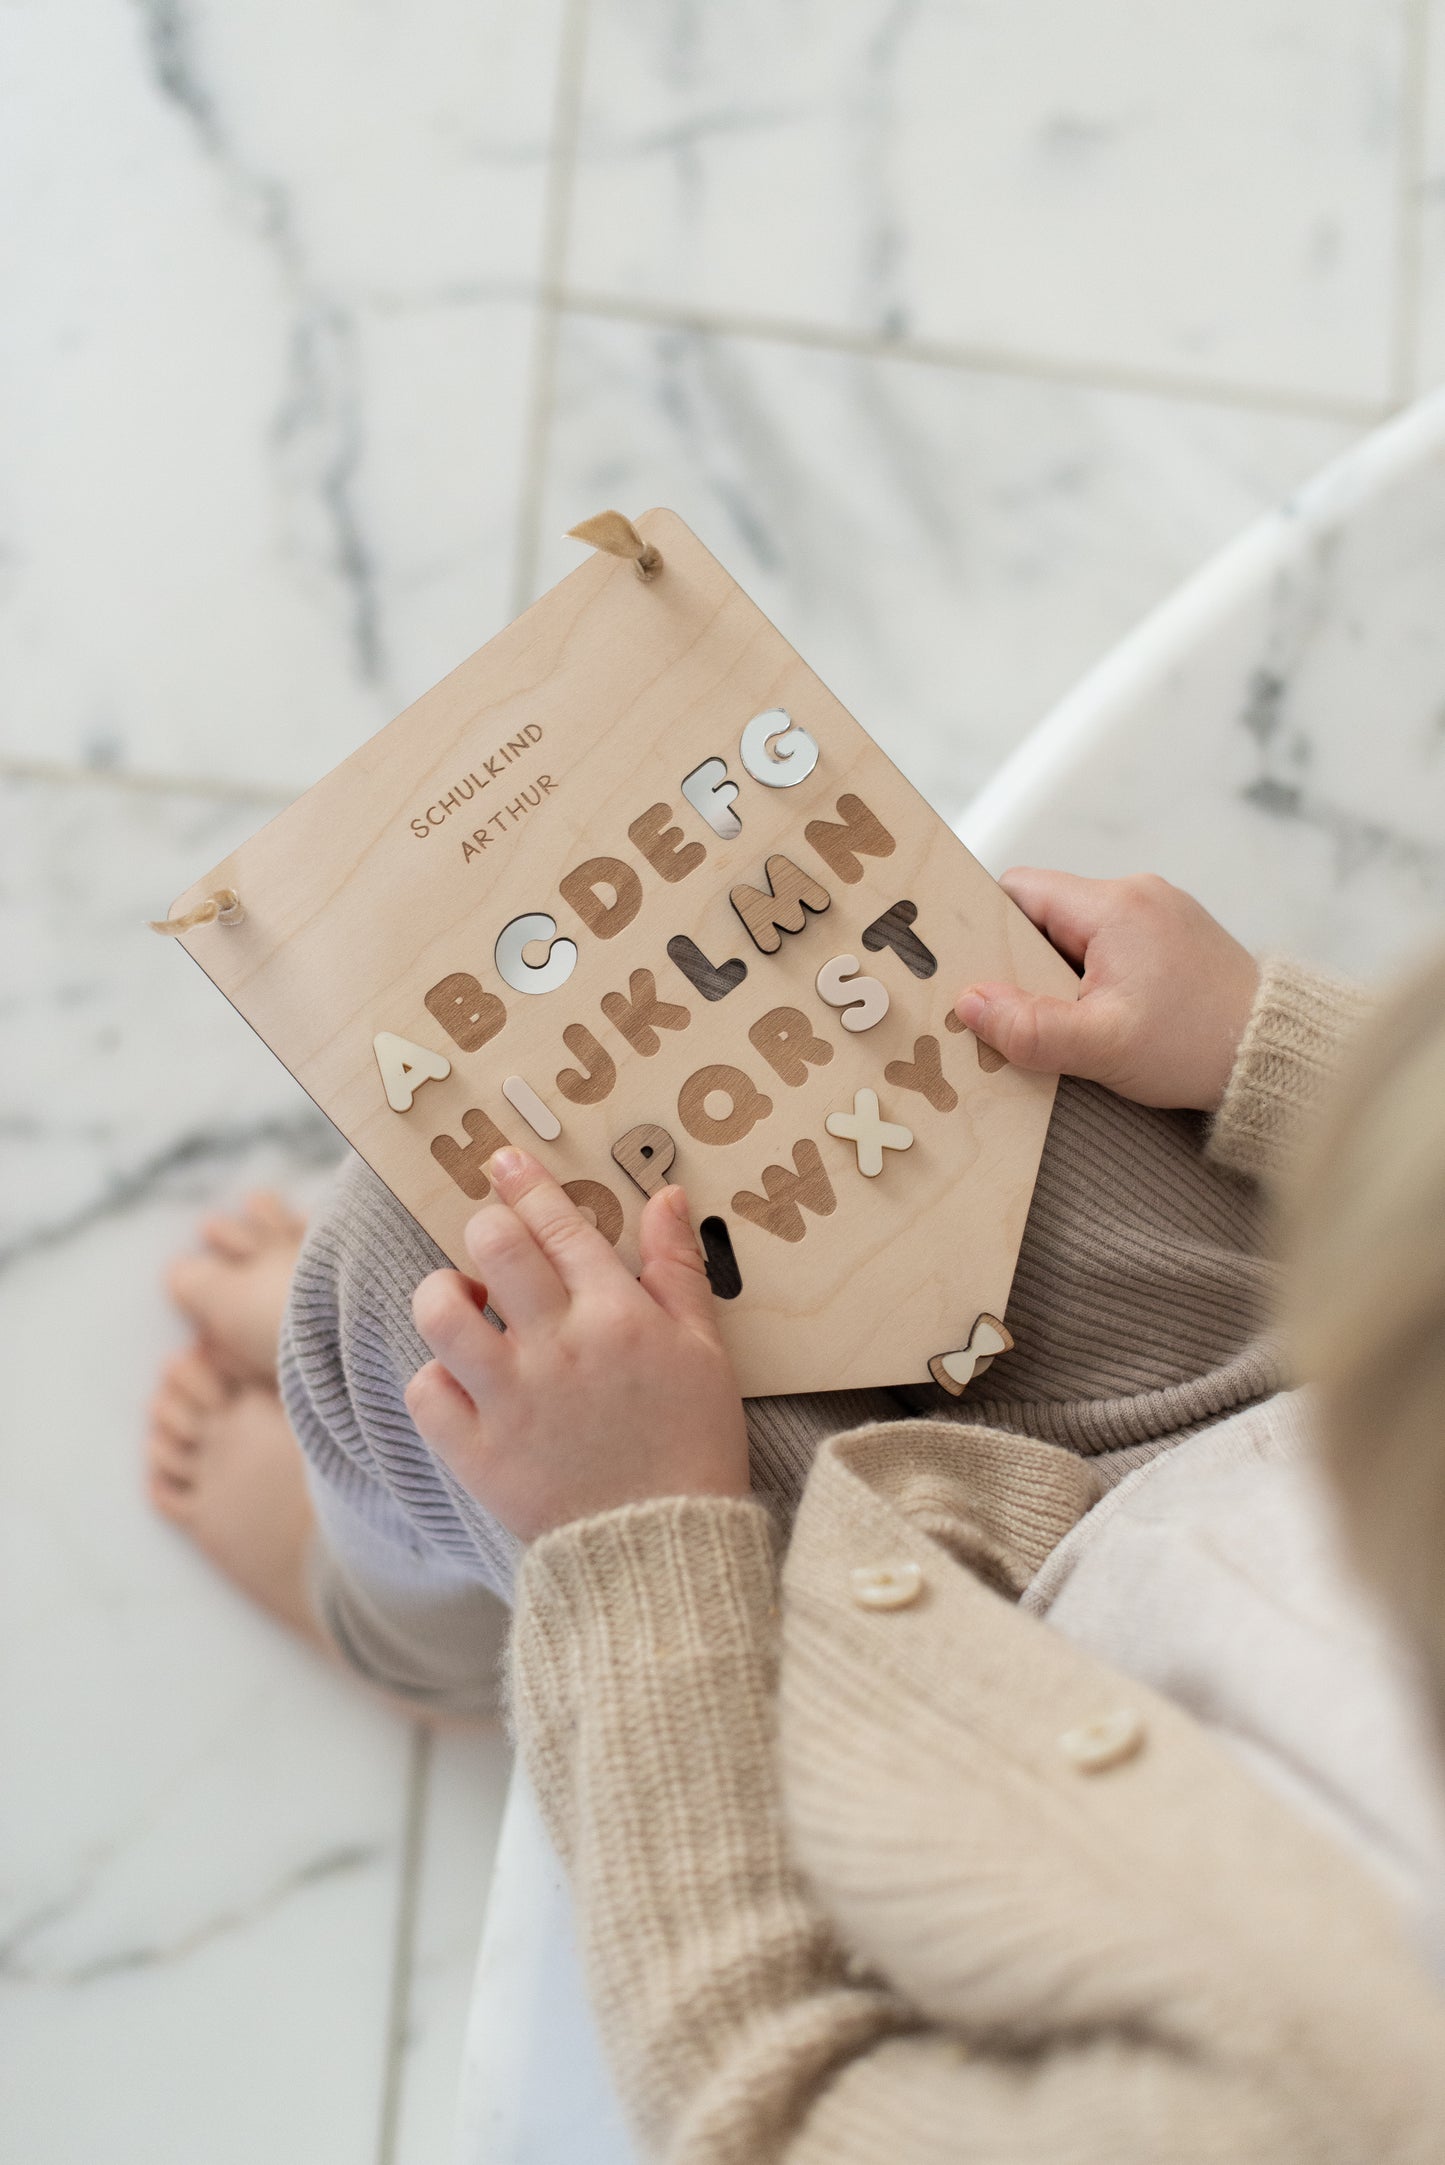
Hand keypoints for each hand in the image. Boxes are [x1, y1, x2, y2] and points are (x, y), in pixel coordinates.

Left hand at [405, 1149, 748, 1541]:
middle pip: (492, 1244)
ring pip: (439, 1311)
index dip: (525, 1182)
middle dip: (487, 1227)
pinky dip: (435, 1378)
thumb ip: (678, 1269)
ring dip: (444, 1293)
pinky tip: (461, 1380)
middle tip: (495, 1243)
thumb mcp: (704, 1350)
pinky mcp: (476, 1453)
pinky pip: (424, 1391)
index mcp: (617, 1315)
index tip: (504, 1161)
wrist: (662, 1550)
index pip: (557, 1222)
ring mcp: (510, 1399)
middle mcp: (558, 1347)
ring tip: (465, 1303)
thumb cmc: (691, 1444)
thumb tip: (665, 1195)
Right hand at [957, 869, 1259, 1110]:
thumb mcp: (1104, 1045)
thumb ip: (1031, 1027)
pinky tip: (1095, 1018)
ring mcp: (1159, 912)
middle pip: (1044, 912)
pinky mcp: (1173, 938)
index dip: (987, 927)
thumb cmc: (1199, 1045)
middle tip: (1007, 1010)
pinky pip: (1109, 946)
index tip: (971, 970)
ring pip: (1075, 932)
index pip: (1019, 890)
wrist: (1278, 1054)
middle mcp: (1138, 894)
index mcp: (1115, 905)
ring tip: (1057, 1021)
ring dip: (1056, 974)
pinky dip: (1090, 978)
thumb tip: (969, 1003)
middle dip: (1020, 960)